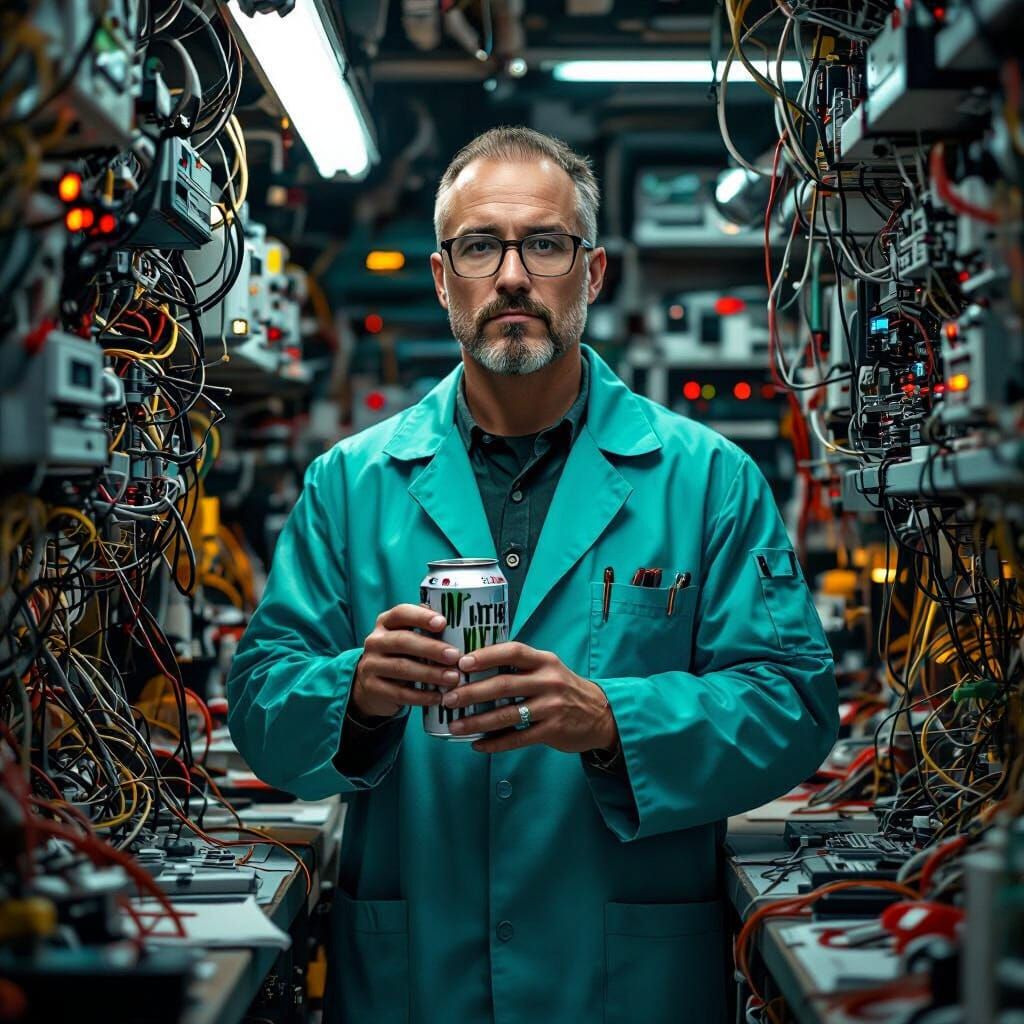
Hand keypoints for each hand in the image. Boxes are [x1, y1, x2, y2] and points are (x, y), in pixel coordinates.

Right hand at [351, 604, 461, 717]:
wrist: (373, 685)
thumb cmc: (402, 655)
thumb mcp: (409, 638)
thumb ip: (426, 630)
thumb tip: (460, 624)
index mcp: (386, 623)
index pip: (401, 613)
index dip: (421, 617)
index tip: (443, 623)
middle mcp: (375, 641)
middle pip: (402, 641)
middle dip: (431, 648)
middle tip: (455, 656)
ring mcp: (370, 665)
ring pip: (401, 667)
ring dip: (430, 673)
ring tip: (453, 678)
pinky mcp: (372, 688)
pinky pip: (399, 693)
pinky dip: (421, 696)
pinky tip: (438, 697)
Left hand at [442, 642, 618, 754]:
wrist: (600, 714)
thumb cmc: (563, 689)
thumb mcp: (548, 669)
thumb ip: (520, 667)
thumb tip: (474, 668)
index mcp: (544, 661)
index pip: (513, 651)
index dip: (486, 655)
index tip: (462, 662)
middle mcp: (549, 681)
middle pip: (505, 684)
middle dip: (473, 692)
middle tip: (449, 699)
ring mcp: (552, 707)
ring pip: (508, 714)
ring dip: (478, 721)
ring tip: (455, 726)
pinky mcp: (553, 730)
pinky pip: (518, 738)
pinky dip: (495, 743)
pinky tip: (478, 745)